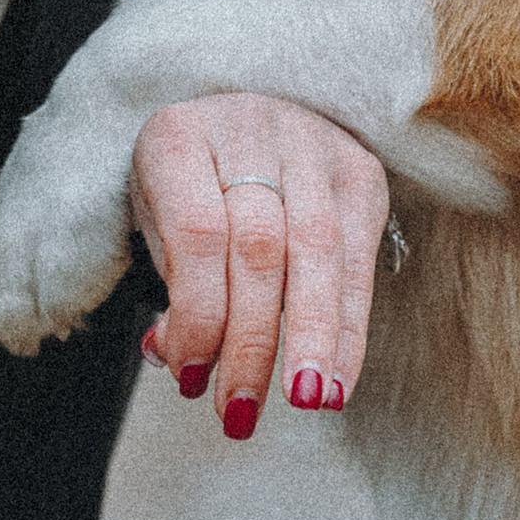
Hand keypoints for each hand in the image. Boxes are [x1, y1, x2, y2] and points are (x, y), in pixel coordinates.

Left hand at [129, 96, 391, 440]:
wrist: (244, 107)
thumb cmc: (192, 181)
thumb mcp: (157, 220)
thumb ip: (170, 286)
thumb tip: (180, 361)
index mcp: (178, 137)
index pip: (197, 233)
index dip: (198, 312)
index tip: (189, 378)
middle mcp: (250, 129)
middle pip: (259, 247)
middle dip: (251, 340)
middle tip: (237, 412)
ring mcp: (313, 145)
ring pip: (317, 251)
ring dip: (313, 338)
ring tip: (306, 402)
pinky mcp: (362, 171)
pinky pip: (359, 260)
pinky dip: (349, 330)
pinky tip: (337, 381)